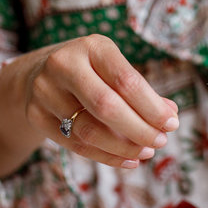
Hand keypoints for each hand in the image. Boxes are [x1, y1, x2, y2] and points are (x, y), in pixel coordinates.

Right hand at [0, 35, 178, 175]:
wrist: (36, 75)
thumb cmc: (90, 72)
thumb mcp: (113, 69)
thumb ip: (141, 91)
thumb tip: (170, 114)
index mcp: (91, 46)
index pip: (126, 81)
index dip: (152, 107)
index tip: (172, 124)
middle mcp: (63, 64)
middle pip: (106, 106)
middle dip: (139, 130)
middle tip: (161, 142)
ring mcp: (44, 90)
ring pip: (89, 130)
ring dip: (124, 147)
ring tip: (146, 152)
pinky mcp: (36, 115)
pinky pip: (76, 145)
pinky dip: (107, 157)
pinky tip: (128, 160)